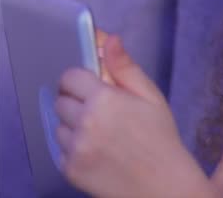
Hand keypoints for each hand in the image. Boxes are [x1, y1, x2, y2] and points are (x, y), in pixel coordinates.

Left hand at [55, 33, 202, 197]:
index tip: (95, 86)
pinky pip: (61, 149)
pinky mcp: (69, 169)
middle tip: (104, 113)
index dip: (82, 79)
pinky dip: (75, 148)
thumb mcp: (151, 97)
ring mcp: (75, 147)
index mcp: (105, 99)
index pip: (71, 76)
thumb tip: (108, 39)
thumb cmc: (161, 138)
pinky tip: (99, 151)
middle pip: (62, 99)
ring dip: (75, 125)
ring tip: (104, 135)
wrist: (163, 185)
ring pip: (60, 124)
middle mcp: (84, 122)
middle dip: (78, 101)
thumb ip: (125, 68)